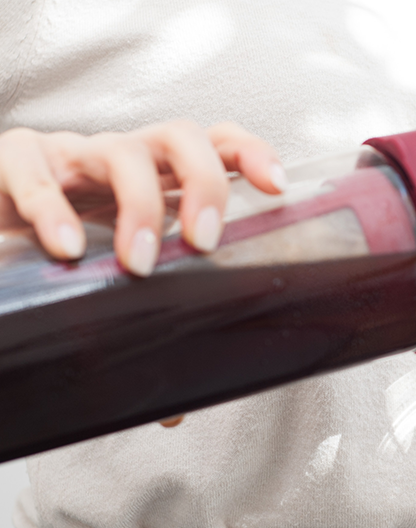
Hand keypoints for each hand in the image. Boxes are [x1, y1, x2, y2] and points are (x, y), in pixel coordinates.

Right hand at [0, 120, 286, 275]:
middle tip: (204, 240)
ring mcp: (73, 153)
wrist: (0, 233)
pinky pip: (34, 171)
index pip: (216, 143)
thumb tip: (186, 390)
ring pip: (120, 154)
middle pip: (180, 137)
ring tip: (139, 262)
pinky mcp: (16, 157)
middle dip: (203, 184)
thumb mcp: (126, 264)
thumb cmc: (75, 249)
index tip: (276, 186)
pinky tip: (67, 249)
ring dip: (139, 206)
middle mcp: (125, 155)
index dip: (250, 153)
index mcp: (161, 175)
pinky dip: (52, 207)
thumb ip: (160, 297)